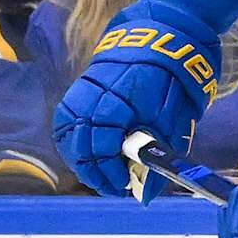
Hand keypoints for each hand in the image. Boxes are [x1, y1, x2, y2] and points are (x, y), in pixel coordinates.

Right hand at [55, 59, 201, 198]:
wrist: (158, 41)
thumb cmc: (169, 82)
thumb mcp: (171, 120)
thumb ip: (156, 157)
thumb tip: (146, 196)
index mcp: (119, 99)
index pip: (103, 143)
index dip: (110, 170)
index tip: (123, 185)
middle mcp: (93, 95)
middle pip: (81, 144)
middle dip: (95, 172)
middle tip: (114, 187)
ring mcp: (82, 92)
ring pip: (68, 136)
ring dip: (83, 161)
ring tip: (102, 177)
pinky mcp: (77, 91)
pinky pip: (66, 124)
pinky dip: (74, 144)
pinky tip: (88, 158)